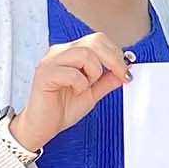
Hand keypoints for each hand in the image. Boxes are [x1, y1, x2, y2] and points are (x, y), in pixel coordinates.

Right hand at [11, 32, 131, 150]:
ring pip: (85, 54)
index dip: (117, 54)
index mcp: (70, 53)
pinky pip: (72, 73)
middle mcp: (60, 52)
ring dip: (94, 73)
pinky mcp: (44, 74)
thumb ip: (106, 80)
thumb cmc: (60, 109)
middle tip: (121, 76)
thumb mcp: (92, 93)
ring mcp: (51, 61)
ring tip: (86, 87)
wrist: (41, 127)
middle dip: (114, 60)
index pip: (98, 40)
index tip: (127, 71)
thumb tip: (125, 70)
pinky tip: (74, 92)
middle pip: (95, 42)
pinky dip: (80, 85)